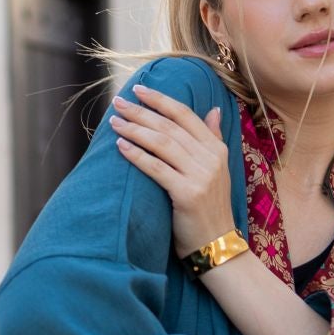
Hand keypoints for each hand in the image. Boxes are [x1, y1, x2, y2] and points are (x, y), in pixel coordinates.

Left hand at [108, 84, 235, 255]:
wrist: (217, 244)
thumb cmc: (210, 207)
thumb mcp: (218, 169)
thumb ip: (214, 138)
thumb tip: (214, 109)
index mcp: (217, 149)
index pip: (186, 115)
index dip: (161, 100)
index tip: (138, 90)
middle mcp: (211, 158)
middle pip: (169, 127)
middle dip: (141, 112)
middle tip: (118, 102)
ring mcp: (201, 176)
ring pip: (162, 144)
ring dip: (135, 130)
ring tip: (114, 122)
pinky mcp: (187, 194)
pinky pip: (156, 168)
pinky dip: (137, 155)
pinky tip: (121, 146)